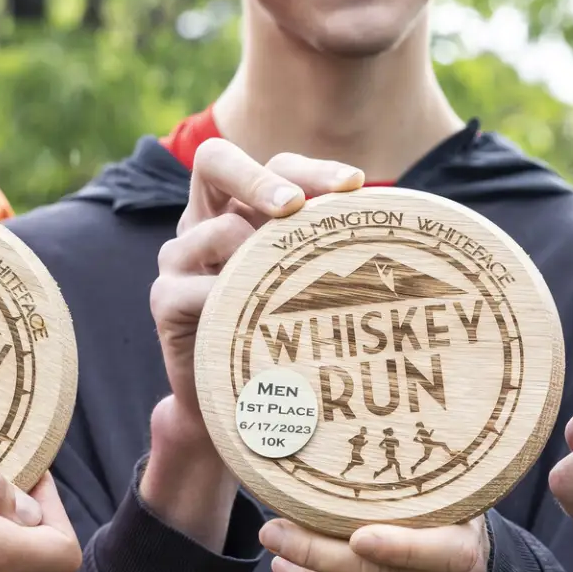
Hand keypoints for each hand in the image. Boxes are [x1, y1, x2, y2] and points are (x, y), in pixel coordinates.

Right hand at [142, 138, 362, 546]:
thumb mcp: (313, 290)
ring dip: (255, 255)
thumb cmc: (289, 342)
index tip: (355, 185)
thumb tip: (408, 231)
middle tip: (295, 209)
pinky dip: (226, 299)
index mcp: (242, 208)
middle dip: (259, 178)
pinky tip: (256, 322)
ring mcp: (178, 260)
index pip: (272, 163)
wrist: (242, 411)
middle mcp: (204, 222)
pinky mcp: (165, 302)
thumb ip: (335, 256)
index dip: (309, 167)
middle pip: (214, 160)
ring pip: (213, 231)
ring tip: (285, 287)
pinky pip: (192, 288)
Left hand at [259, 516, 486, 571]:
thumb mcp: (433, 498)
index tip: (355, 535)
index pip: (439, 553)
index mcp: (466, 546)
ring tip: (282, 567)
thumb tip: (317, 476)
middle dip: (318, 557)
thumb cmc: (440, 518)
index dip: (397, 547)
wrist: (477, 564)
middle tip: (275, 535)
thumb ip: (393, 494)